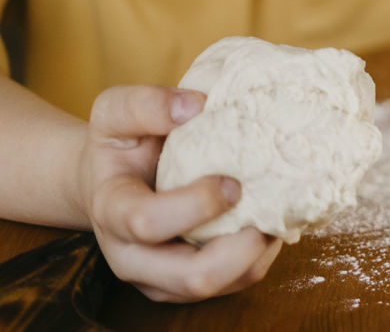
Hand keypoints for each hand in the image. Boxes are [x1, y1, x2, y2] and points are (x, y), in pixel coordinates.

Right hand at [77, 86, 281, 301]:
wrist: (111, 180)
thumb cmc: (121, 143)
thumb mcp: (116, 112)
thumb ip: (146, 104)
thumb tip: (196, 107)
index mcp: (112, 210)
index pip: (147, 223)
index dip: (196, 205)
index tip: (231, 181)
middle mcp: (132, 256)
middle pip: (191, 278)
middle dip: (238, 249)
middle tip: (265, 211)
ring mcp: (159, 277)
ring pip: (218, 287)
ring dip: (255, 255)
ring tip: (275, 215)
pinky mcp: (185, 284)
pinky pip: (232, 284)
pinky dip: (258, 258)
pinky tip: (269, 223)